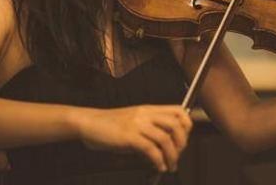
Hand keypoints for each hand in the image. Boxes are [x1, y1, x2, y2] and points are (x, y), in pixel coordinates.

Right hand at [73, 105, 191, 171]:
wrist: (88, 122)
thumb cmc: (109, 124)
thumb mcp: (134, 121)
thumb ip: (150, 128)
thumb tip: (167, 145)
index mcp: (148, 109)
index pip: (178, 110)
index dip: (187, 125)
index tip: (185, 139)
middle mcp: (145, 114)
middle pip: (176, 125)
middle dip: (182, 143)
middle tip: (178, 155)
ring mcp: (137, 124)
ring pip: (165, 139)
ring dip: (171, 156)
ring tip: (169, 165)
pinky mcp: (128, 137)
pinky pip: (150, 150)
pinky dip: (158, 161)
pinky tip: (158, 166)